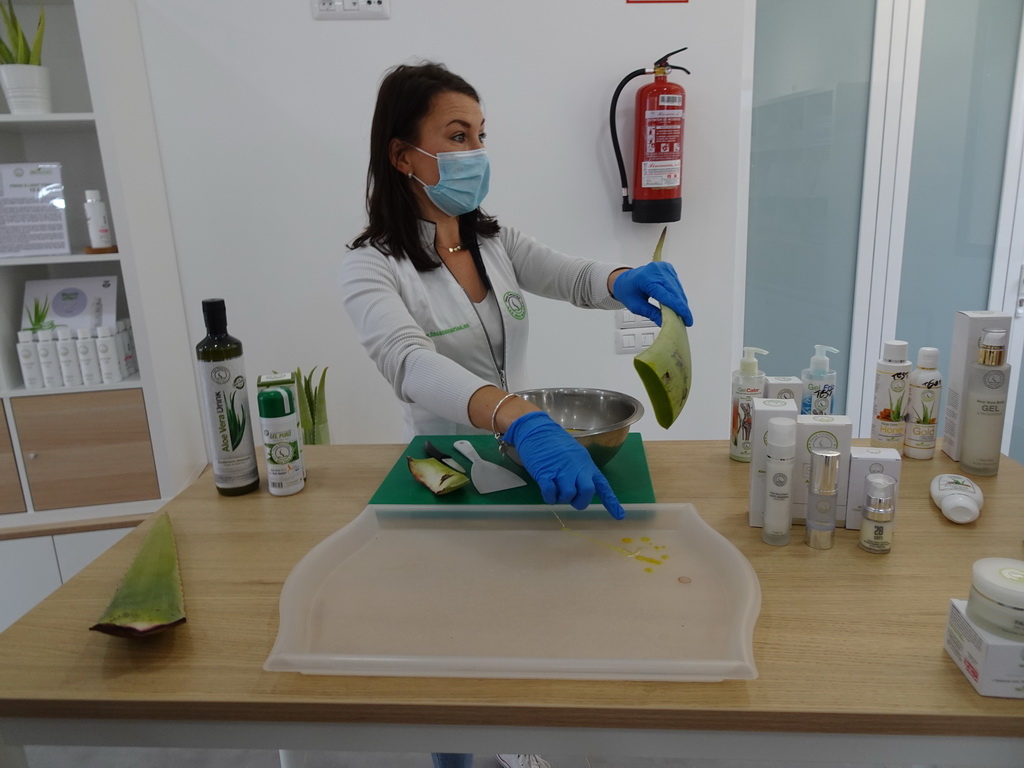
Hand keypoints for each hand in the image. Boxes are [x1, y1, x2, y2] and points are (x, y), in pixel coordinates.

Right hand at [503, 412, 625, 519]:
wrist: (537, 429)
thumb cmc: (555, 442)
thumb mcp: (575, 454)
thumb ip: (580, 471)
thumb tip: (578, 490)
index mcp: (586, 464)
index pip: (602, 485)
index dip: (611, 502)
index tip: (619, 516)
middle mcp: (577, 467)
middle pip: (587, 492)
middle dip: (579, 501)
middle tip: (570, 499)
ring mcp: (561, 470)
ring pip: (568, 495)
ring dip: (561, 499)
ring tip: (555, 490)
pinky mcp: (545, 473)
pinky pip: (551, 493)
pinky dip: (550, 497)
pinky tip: (547, 491)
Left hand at [612, 262, 692, 326]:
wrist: (624, 279)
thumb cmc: (627, 290)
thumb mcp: (636, 306)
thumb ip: (651, 314)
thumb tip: (665, 322)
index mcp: (646, 279)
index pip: (667, 296)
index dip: (679, 309)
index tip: (687, 319)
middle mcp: (656, 271)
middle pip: (675, 292)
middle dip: (682, 308)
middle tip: (686, 321)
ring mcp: (663, 268)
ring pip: (678, 289)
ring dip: (682, 302)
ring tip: (683, 316)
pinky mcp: (668, 269)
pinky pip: (677, 285)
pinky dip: (678, 296)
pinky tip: (678, 305)